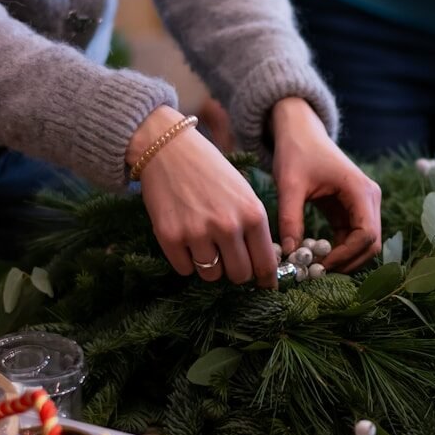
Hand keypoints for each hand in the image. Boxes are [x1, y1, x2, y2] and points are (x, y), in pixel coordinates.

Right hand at [127, 106, 276, 286]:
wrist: (168, 148)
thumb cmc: (211, 172)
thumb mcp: (244, 194)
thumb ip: (254, 228)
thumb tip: (262, 268)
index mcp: (252, 215)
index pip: (266, 264)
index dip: (266, 279)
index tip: (264, 286)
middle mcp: (227, 226)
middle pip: (239, 276)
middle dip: (235, 271)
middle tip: (229, 259)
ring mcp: (197, 233)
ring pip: (211, 276)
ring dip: (210, 266)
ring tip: (204, 243)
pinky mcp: (170, 237)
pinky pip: (184, 269)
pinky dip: (185, 261)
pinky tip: (185, 239)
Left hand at [271, 98, 381, 272]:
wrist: (300, 132)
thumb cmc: (297, 152)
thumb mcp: (289, 185)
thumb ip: (289, 218)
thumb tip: (290, 254)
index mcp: (360, 191)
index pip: (366, 234)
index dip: (345, 255)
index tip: (319, 266)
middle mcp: (369, 199)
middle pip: (371, 244)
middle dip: (347, 262)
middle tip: (317, 273)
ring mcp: (364, 205)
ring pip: (364, 244)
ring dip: (343, 259)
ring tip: (314, 267)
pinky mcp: (352, 209)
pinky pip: (352, 238)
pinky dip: (338, 250)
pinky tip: (316, 256)